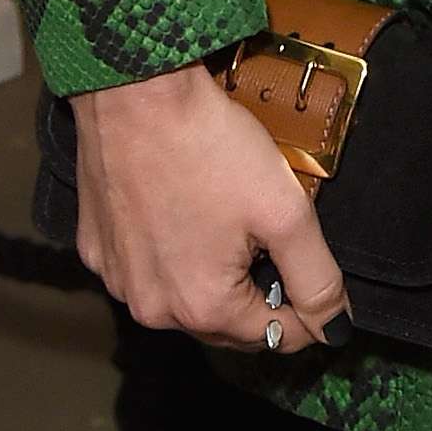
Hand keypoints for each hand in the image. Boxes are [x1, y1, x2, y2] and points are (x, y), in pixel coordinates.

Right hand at [71, 61, 345, 352]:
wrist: (133, 94)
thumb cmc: (210, 146)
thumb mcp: (285, 213)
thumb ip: (317, 279)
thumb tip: (336, 329)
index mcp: (202, 308)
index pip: (275, 336)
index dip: (306, 311)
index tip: (311, 272)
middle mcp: (152, 308)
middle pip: (227, 324)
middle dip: (257, 294)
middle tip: (271, 242)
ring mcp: (117, 280)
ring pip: (184, 299)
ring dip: (213, 277)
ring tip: (229, 224)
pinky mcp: (96, 250)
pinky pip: (146, 270)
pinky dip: (170, 255)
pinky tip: (184, 213)